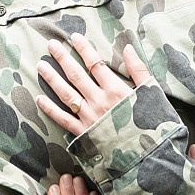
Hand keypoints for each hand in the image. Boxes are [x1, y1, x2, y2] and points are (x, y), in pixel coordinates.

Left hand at [35, 32, 149, 136]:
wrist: (149, 157)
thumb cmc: (154, 125)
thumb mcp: (152, 94)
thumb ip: (138, 70)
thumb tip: (128, 48)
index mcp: (116, 90)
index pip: (96, 63)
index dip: (84, 49)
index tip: (74, 37)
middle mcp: (99, 101)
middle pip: (77, 75)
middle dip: (63, 59)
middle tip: (51, 45)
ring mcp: (90, 118)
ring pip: (66, 94)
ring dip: (52, 78)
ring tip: (41, 65)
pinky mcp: (84, 134)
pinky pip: (63, 120)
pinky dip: (50, 109)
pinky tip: (40, 98)